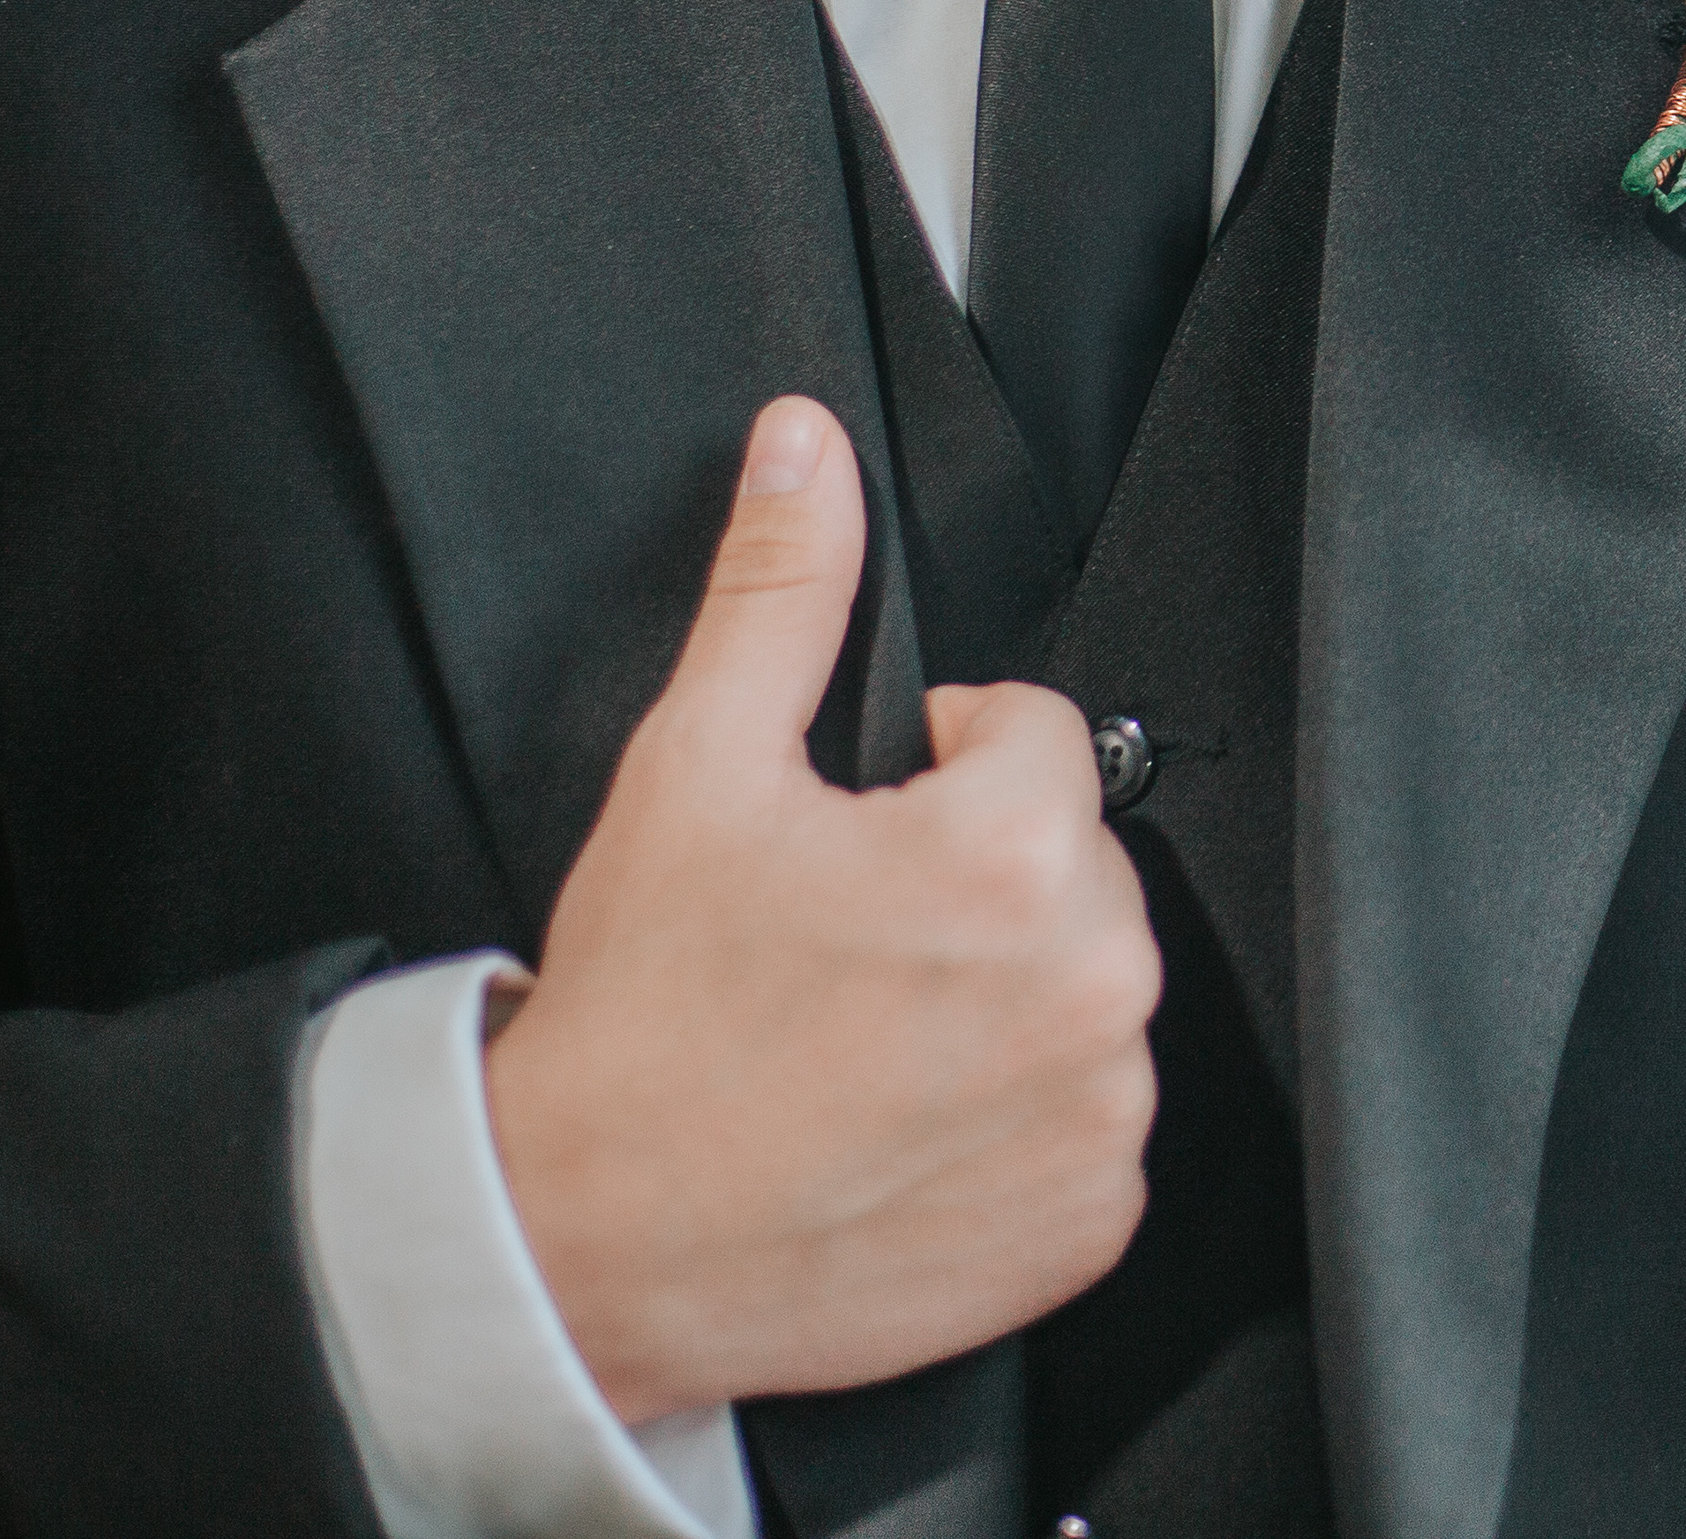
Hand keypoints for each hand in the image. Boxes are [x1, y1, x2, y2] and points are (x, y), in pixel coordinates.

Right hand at [483, 395, 1160, 1422]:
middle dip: (977, 872)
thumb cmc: (643, 1016)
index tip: (857, 826)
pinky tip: (905, 1115)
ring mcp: (1099, 1115)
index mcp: (1013, 856)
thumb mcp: (696, 764)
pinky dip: (1016, 1114)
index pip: (1034, 730)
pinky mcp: (1087, 1219)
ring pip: (1086, 986)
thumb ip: (780, 588)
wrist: (586, 1237)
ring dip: (1004, 990)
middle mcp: (1088, 988)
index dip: (934, 762)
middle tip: (850, 934)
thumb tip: (807, 448)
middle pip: (1073, 858)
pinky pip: (1088, 1119)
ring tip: (869, 1029)